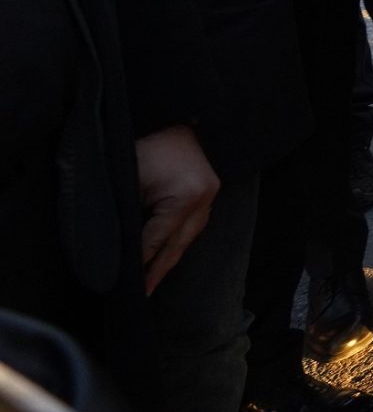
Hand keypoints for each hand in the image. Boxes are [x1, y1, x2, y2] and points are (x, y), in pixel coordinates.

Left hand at [134, 126, 218, 293]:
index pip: (156, 238)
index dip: (140, 261)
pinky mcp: (209, 193)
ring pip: (188, 238)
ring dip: (170, 258)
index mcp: (186, 197)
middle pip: (178, 244)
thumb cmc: (150, 146)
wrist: (180, 119)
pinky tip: (168, 253)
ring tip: (154, 279)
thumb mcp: (132, 179)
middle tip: (144, 293)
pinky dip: (179, 241)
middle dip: (159, 270)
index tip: (127, 282)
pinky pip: (194, 226)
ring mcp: (210, 197)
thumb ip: (130, 214)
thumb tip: (122, 247)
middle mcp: (204, 200)